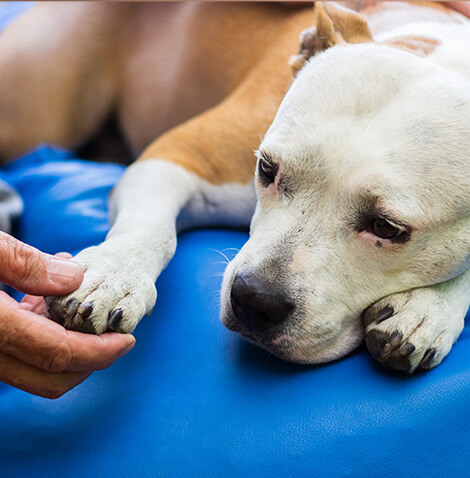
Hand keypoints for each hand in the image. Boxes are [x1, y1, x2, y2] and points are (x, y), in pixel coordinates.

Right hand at [0, 232, 134, 398]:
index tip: (128, 341)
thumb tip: (73, 278)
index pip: (57, 353)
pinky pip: (16, 349)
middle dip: (89, 361)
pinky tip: (47, 295)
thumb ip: (24, 263)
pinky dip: (41, 333)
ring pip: (33, 368)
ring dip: (67, 345)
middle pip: (48, 376)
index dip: (99, 352)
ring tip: (79, 300)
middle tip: (115, 336)